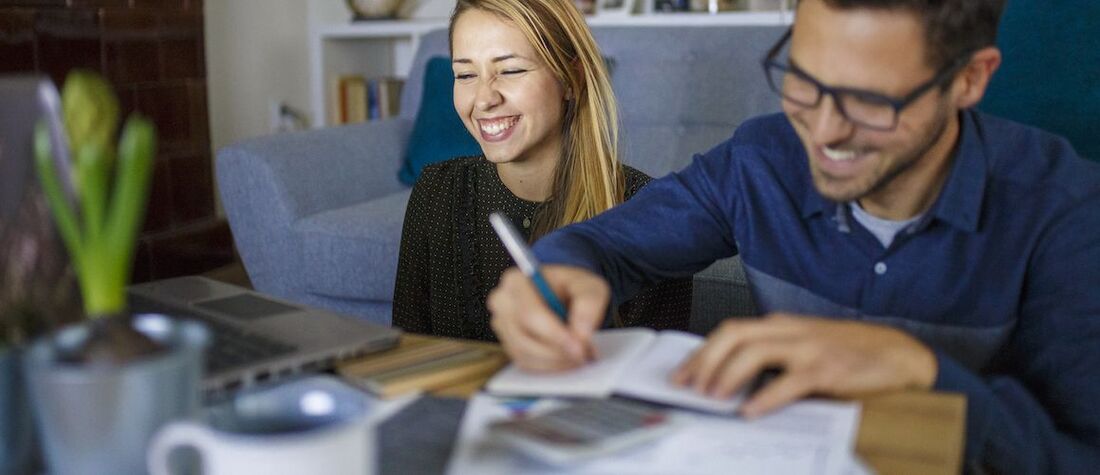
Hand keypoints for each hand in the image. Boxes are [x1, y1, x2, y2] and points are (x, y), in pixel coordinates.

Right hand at [487, 265, 608, 371]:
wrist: (562, 293)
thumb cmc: (572, 287)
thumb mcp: (588, 286)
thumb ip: (589, 305)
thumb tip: (581, 335)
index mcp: (517, 282)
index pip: (530, 314)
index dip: (555, 335)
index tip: (579, 348)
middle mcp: (502, 303)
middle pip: (524, 338)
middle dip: (557, 352)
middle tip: (584, 355)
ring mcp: (502, 326)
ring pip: (525, 354)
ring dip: (555, 362)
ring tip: (579, 356)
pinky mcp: (508, 344)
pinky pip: (526, 363)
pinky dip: (549, 366)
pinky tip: (566, 358)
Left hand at [672, 313, 937, 417]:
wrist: (899, 355)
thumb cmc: (848, 355)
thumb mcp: (804, 349)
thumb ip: (772, 359)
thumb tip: (729, 382)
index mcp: (780, 326)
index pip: (730, 331)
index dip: (702, 351)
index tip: (681, 374)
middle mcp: (789, 331)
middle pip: (734, 335)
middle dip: (705, 360)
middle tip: (688, 386)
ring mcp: (808, 348)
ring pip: (755, 352)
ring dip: (727, 375)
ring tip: (712, 397)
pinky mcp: (827, 369)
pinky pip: (788, 382)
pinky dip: (766, 396)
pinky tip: (750, 411)